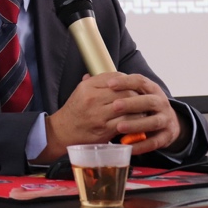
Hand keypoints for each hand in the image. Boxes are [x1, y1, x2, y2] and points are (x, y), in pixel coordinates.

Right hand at [34, 72, 183, 162]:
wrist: (63, 131)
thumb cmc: (74, 111)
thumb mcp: (80, 91)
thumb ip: (96, 82)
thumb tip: (116, 76)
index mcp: (88, 86)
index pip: (115, 78)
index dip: (128, 81)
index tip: (134, 85)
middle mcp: (93, 98)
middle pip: (124, 91)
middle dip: (137, 94)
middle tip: (144, 97)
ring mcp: (98, 114)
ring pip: (127, 106)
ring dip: (138, 108)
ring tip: (143, 109)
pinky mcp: (104, 129)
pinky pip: (126, 122)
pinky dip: (135, 121)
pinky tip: (138, 121)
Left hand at [101, 73, 184, 155]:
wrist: (166, 122)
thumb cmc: (141, 106)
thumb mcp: (132, 94)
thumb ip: (114, 88)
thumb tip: (86, 78)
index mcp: (151, 89)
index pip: (140, 81)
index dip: (125, 82)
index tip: (110, 84)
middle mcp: (161, 102)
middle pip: (148, 100)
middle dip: (131, 103)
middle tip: (114, 106)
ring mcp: (166, 119)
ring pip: (153, 121)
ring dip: (136, 124)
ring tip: (118, 127)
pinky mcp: (166, 136)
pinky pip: (154, 142)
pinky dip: (141, 145)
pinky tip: (128, 147)